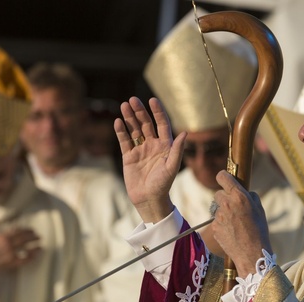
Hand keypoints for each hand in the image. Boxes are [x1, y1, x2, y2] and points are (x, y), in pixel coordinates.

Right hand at [0, 222, 41, 271]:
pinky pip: (24, 260)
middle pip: (25, 238)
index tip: (31, 230)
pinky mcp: (11, 263)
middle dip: (33, 237)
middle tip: (39, 236)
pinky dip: (30, 258)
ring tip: (40, 245)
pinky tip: (35, 256)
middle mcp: (8, 244)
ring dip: (35, 246)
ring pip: (26, 248)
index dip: (26, 230)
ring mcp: (11, 254)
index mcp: (2, 236)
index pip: (19, 231)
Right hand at [114, 97, 185, 222]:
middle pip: (146, 123)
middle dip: (140, 111)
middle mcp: (153, 145)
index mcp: (165, 145)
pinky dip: (121, 131)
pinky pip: (124, 141)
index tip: (152, 100)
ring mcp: (140, 150)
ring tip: (124, 105)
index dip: (158, 112)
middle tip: (133, 100)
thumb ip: (177, 150)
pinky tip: (118, 121)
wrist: (149, 199)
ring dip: (129, 118)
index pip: (162, 124)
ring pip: (134, 129)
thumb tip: (185, 133)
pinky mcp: (129, 157)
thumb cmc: (163, 185)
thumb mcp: (171, 167)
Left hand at [211, 171, 271, 277]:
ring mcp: (219, 216)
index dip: (222, 176)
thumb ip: (250, 196)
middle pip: (218, 193)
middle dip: (224, 198)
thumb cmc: (259, 230)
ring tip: (236, 224)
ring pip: (217, 209)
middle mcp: (227, 204)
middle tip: (233, 207)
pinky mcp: (214, 227)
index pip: (223, 177)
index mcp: (239, 196)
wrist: (252, 253)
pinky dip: (222, 224)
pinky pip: (217, 221)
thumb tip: (245, 192)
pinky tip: (232, 232)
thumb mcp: (260, 209)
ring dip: (224, 213)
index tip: (223, 178)